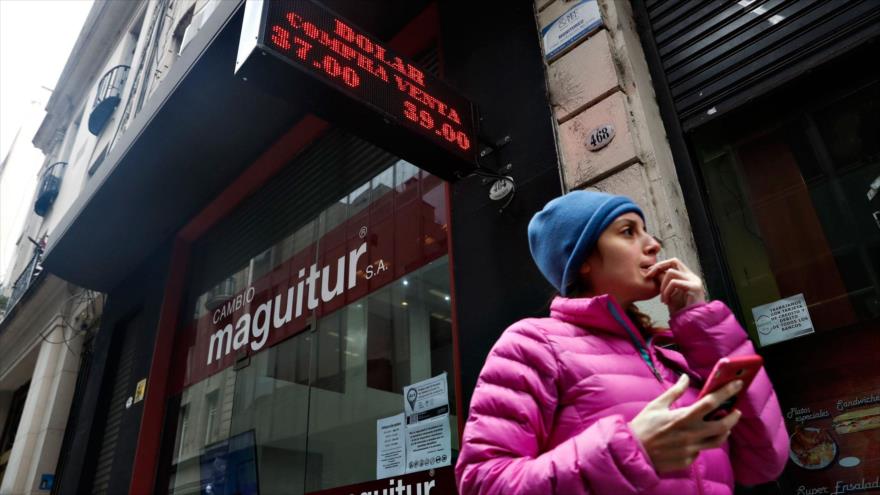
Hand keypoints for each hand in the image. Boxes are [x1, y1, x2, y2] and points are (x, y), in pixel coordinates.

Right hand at [628, 375, 742, 472]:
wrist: (633, 452)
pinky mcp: (688, 460)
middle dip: (733, 417)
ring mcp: (691, 449)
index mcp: (682, 417)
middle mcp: (690, 434)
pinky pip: (700, 450)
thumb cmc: (643, 427)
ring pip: (717, 441)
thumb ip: (674, 391)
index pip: (711, 403)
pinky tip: (694, 438)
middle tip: (735, 411)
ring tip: (723, 425)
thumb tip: (685, 377)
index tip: (737, 384)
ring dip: (724, 431)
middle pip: (722, 425)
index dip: (726, 392)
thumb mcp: (656, 405)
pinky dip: (701, 442)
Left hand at [645, 258, 705, 314]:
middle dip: (659, 267)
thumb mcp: (668, 292)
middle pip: (674, 261)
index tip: (649, 274)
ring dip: (662, 286)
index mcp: (687, 276)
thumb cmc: (679, 310)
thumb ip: (663, 281)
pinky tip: (666, 302)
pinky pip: (674, 283)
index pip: (673, 262)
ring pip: (671, 273)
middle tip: (649, 277)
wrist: (690, 323)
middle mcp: (692, 276)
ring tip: (662, 298)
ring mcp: (695, 281)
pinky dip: (666, 292)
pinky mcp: (695, 287)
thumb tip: (653, 271)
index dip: (660, 265)